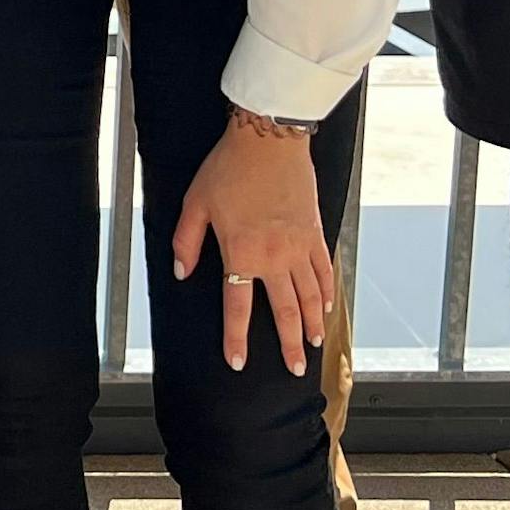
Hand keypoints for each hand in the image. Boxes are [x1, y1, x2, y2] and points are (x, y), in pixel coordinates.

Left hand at [173, 117, 331, 374]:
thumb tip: (182, 272)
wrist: (269, 140)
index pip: (238, 307)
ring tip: (312, 345)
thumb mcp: (195, 203)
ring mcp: (299, 247)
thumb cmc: (228, 168)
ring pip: (310, 296)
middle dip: (289, 344)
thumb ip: (187, 241)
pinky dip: (326, 292)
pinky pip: (324, 270)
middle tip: (293, 369)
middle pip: (285, 311)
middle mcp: (275, 257)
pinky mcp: (314, 232)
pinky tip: (326, 307)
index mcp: (242, 253)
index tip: (238, 362)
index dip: (236, 338)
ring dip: (312, 324)